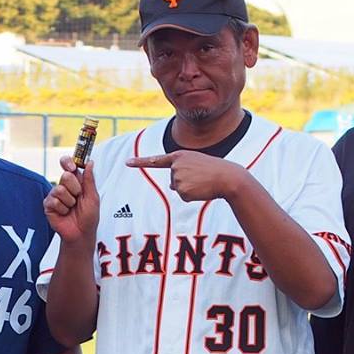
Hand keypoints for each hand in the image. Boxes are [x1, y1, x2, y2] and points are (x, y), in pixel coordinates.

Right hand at [43, 157, 99, 244]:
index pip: (68, 165)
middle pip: (65, 176)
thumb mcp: (93, 197)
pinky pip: (54, 201)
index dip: (68, 162)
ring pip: (60, 190)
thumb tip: (90, 163)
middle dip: (75, 188)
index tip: (73, 167)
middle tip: (78, 198)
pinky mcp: (48, 205)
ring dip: (70, 201)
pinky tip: (64, 213)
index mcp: (75, 181)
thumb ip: (90, 180)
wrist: (81, 233)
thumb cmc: (88, 217)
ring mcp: (55, 195)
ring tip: (71, 208)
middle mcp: (64, 186)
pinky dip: (63, 209)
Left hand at [126, 149, 244, 204]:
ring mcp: (177, 178)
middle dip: (185, 182)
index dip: (139, 162)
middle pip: (173, 180)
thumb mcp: (196, 164)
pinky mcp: (182, 190)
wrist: (227, 177)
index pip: (156, 160)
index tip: (127, 163)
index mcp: (179, 156)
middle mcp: (175, 166)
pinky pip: (183, 197)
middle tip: (200, 177)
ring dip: (190, 189)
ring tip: (202, 182)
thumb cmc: (213, 170)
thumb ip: (181, 171)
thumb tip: (172, 186)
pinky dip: (192, 196)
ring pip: (178, 189)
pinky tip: (201, 190)